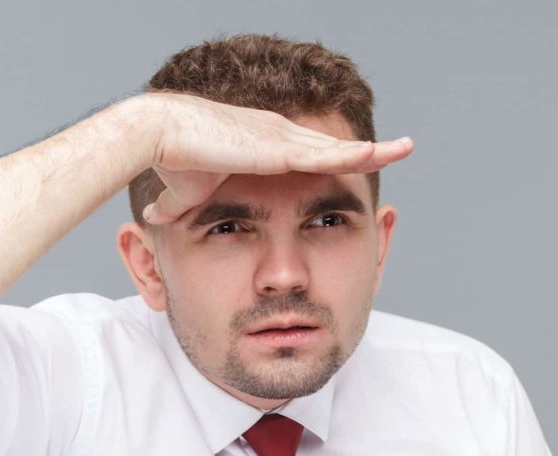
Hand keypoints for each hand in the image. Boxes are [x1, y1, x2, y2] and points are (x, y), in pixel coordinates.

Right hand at [137, 91, 412, 224]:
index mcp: (263, 146)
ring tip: (404, 148)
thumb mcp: (185, 193)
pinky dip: (351, 154)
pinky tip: (376, 153)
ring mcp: (282, 139)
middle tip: (398, 149)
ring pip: (338, 146)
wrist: (160, 136)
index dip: (336, 157)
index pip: (310, 153)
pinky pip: (324, 153)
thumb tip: (154, 217)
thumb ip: (179, 206)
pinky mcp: (278, 148)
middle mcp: (279, 137)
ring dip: (371, 149)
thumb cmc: (170, 162)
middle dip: (366, 149)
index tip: (359, 163)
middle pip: (334, 146)